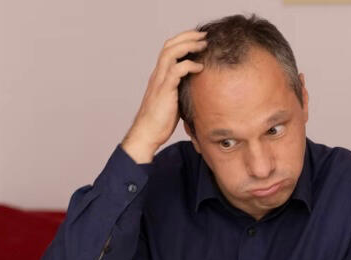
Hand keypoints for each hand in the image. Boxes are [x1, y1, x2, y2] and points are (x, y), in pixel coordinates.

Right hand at [121, 30, 206, 162]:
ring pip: (171, 53)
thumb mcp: (174, 100)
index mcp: (160, 75)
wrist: (148, 134)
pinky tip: (200, 68)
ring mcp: (160, 81)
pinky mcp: (164, 91)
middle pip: (169, 45)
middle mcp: (158, 74)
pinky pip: (176, 71)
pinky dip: (189, 65)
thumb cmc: (160, 121)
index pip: (169, 49)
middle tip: (203, 35)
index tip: (198, 38)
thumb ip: (181, 90)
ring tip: (203, 45)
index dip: (183, 40)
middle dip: (187, 36)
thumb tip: (198, 88)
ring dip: (188, 46)